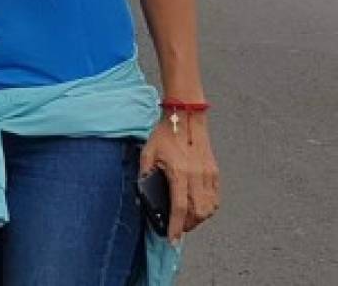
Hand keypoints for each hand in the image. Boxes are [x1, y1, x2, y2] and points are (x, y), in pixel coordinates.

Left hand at [141, 113, 219, 240]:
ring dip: (198, 219)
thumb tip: (142, 194)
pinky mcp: (215, 173)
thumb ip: (144, 174)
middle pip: (197, 213)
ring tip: (186, 220)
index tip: (172, 239)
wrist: (186, 118)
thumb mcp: (147, 153)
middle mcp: (196, 176)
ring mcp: (208, 175)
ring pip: (209, 209)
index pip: (179, 207)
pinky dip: (208, 209)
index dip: (175, 226)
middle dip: (187, 226)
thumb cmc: (164, 134)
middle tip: (177, 229)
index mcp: (179, 172)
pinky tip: (198, 209)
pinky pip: (215, 199)